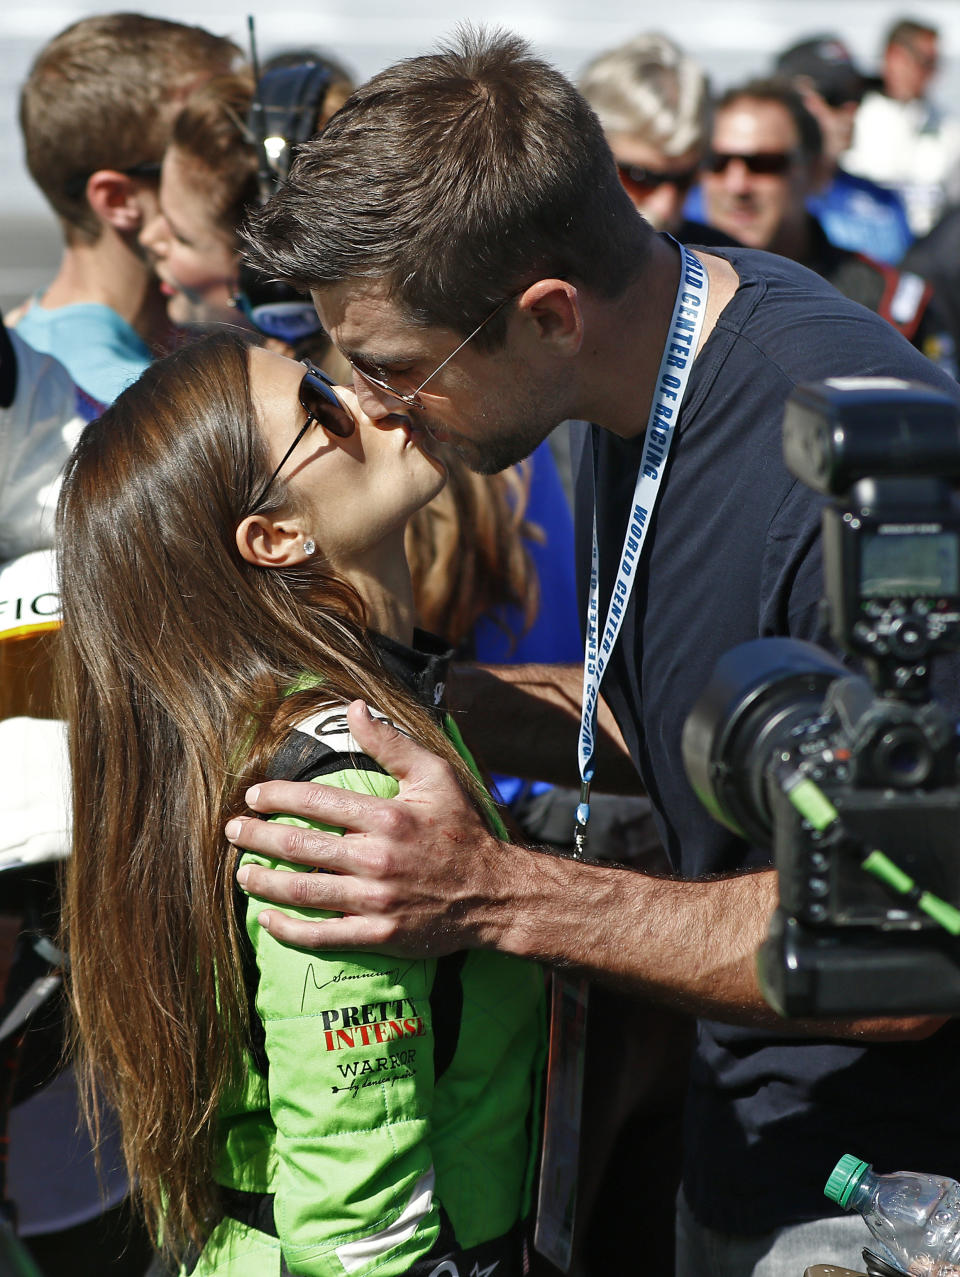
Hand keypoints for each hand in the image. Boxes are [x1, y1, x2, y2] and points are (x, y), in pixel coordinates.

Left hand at [228, 700, 513, 954]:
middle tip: (232, 832)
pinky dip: (288, 929)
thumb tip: (354, 709)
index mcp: (386, 818)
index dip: (277, 797)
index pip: (315, 802)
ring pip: (302, 890)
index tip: (254, 796)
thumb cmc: (463, 829)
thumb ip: (391, 743)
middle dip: (257, 837)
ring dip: (263, 882)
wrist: (495, 894)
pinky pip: (321, 934)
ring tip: (241, 873)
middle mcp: (376, 859)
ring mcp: (375, 900)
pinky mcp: (378, 935)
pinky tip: (266, 919)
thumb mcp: (435, 776)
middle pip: (299, 847)